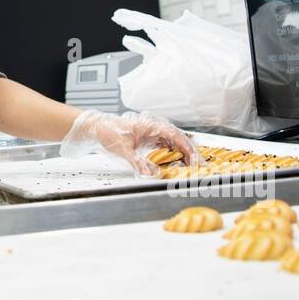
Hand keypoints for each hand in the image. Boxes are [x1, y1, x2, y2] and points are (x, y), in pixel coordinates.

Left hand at [60, 109, 202, 176]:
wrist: (97, 127)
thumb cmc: (108, 132)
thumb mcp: (122, 149)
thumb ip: (137, 162)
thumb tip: (149, 174)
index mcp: (151, 125)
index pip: (176, 136)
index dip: (188, 149)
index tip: (196, 161)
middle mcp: (155, 127)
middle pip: (179, 140)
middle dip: (191, 153)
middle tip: (200, 168)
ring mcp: (153, 133)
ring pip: (175, 143)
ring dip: (184, 155)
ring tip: (193, 168)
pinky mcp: (150, 139)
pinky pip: (167, 146)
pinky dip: (175, 155)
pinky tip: (178, 164)